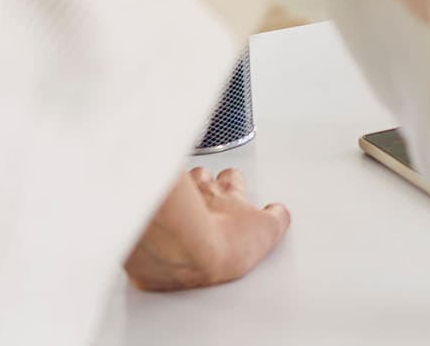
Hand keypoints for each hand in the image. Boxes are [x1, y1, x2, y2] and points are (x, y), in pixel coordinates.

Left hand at [124, 167, 291, 290]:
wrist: (184, 254)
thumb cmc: (220, 244)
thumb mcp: (266, 233)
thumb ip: (276, 219)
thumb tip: (280, 213)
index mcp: (228, 196)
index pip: (233, 178)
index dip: (233, 181)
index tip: (234, 184)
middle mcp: (201, 193)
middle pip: (205, 175)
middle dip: (207, 180)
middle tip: (207, 187)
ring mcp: (175, 201)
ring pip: (178, 182)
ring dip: (182, 187)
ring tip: (181, 197)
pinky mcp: (151, 214)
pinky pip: (149, 198)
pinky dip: (153, 204)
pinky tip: (152, 212)